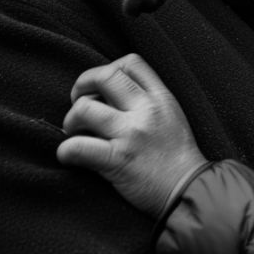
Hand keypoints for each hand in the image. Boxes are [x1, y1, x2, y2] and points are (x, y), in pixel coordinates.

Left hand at [57, 54, 207, 217]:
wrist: (188, 190)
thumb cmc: (178, 156)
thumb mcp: (172, 116)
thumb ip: (148, 101)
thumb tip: (110, 94)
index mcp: (161, 97)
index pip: (131, 62)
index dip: (108, 69)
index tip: (102, 88)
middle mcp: (147, 110)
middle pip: (104, 76)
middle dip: (81, 86)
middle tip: (78, 103)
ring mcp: (132, 134)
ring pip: (85, 109)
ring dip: (70, 120)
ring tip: (73, 132)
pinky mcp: (118, 161)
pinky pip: (78, 147)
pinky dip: (65, 151)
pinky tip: (69, 156)